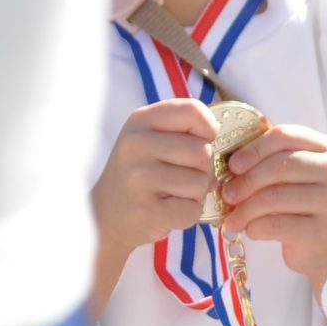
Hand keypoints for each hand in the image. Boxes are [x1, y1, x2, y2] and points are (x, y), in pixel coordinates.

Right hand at [92, 99, 216, 256]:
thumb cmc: (141, 173)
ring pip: (201, 182)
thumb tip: (221, 138)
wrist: (105, 216)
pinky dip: (188, 214)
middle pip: (202, 151)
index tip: (201, 141)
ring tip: (173, 194)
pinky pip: (192, 210)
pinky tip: (168, 211)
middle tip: (183, 176)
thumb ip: (184, 129)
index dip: (208, 128)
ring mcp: (138, 179)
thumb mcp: (152, 138)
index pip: (193, 110)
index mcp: (140, 121)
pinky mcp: (146, 211)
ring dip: (196, 193)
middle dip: (203, 169)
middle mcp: (135, 145)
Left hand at [220, 124, 326, 279]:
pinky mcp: (322, 231)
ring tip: (233, 219)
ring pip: (276, 197)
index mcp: (326, 148)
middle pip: (280, 165)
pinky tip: (250, 231)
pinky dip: (255, 228)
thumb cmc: (303, 204)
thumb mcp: (294, 175)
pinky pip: (276, 225)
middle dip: (247, 181)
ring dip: (246, 209)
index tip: (233, 165)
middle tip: (227, 194)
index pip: (285, 136)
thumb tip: (229, 163)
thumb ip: (270, 161)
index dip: (254, 149)